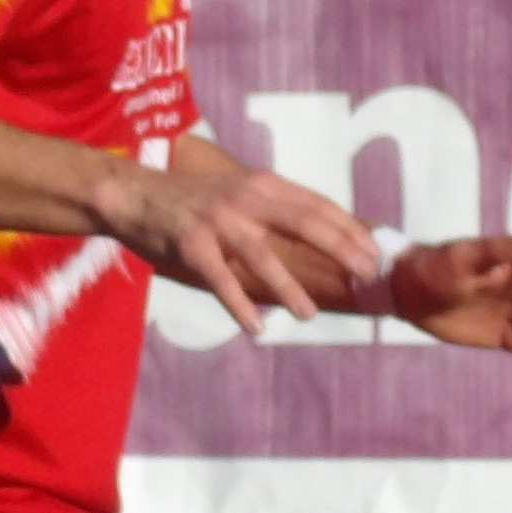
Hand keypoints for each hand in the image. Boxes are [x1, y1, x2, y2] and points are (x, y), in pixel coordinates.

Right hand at [100, 156, 380, 336]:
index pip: (317, 204)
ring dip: (289, 288)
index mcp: (263, 184)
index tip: (375, 252)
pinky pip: (222, 280)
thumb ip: (276, 208)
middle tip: (365, 276)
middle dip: (340, 249)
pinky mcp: (192, 246)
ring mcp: (218, 221)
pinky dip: (240, 306)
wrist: (137, 196)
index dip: (349, 228)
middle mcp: (245, 198)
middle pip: (304, 223)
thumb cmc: (195, 201)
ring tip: (309, 315)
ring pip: (263, 257)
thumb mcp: (240, 192)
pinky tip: (257, 328)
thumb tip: (325, 234)